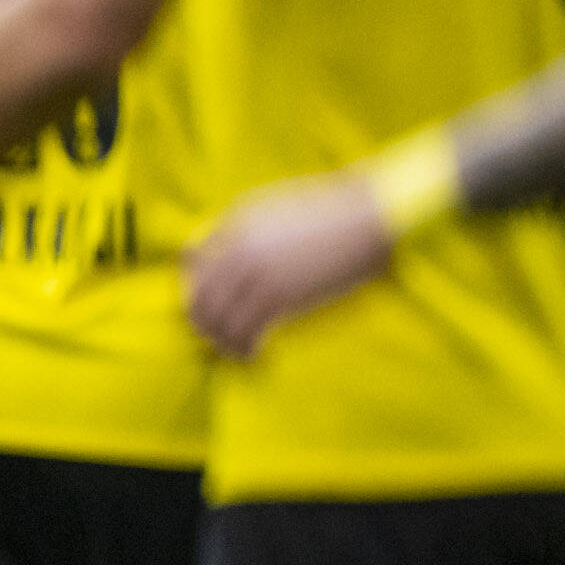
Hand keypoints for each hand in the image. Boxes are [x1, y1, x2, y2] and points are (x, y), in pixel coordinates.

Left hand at [186, 172, 397, 355]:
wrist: (372, 216)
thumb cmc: (334, 213)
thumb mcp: (278, 209)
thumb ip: (248, 228)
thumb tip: (228, 255)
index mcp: (235, 223)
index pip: (191, 260)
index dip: (194, 285)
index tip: (207, 303)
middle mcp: (237, 248)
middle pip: (198, 294)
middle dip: (201, 320)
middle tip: (215, 336)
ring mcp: (257, 272)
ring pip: (217, 318)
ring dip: (221, 340)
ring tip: (234, 350)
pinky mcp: (280, 295)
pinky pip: (245, 330)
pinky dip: (243, 347)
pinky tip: (253, 355)